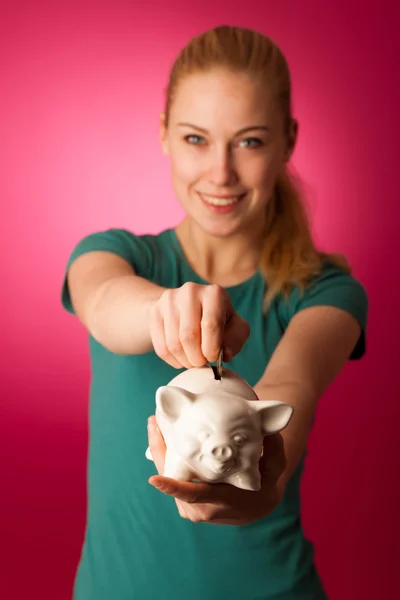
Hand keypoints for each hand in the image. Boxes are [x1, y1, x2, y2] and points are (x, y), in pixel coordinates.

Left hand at [147, 416, 285, 525]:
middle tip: (153, 421)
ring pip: (169, 477)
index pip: (194, 496)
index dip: (172, 488)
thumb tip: (270, 430)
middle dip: (160, 450)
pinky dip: (164, 458)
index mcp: (222, 501)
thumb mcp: (275, 468)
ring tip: (154, 422)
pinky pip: (171, 478)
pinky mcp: (186, 504)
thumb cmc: (265, 483)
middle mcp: (203, 508)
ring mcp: (192, 509)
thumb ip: (273, 449)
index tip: (154, 480)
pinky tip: (160, 435)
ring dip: (159, 451)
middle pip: (173, 480)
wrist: (257, 505)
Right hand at [148, 282, 249, 368]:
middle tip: (202, 362)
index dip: (212, 349)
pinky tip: (181, 357)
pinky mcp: (155, 311)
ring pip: (173, 344)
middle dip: (197, 358)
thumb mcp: (235, 328)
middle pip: (188, 336)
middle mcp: (190, 291)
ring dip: (185, 361)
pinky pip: (161, 347)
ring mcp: (169, 300)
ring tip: (193, 360)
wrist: (188, 308)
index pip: (210, 325)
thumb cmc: (217, 321)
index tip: (213, 357)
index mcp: (214, 293)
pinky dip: (173, 360)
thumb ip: (235, 341)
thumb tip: (223, 354)